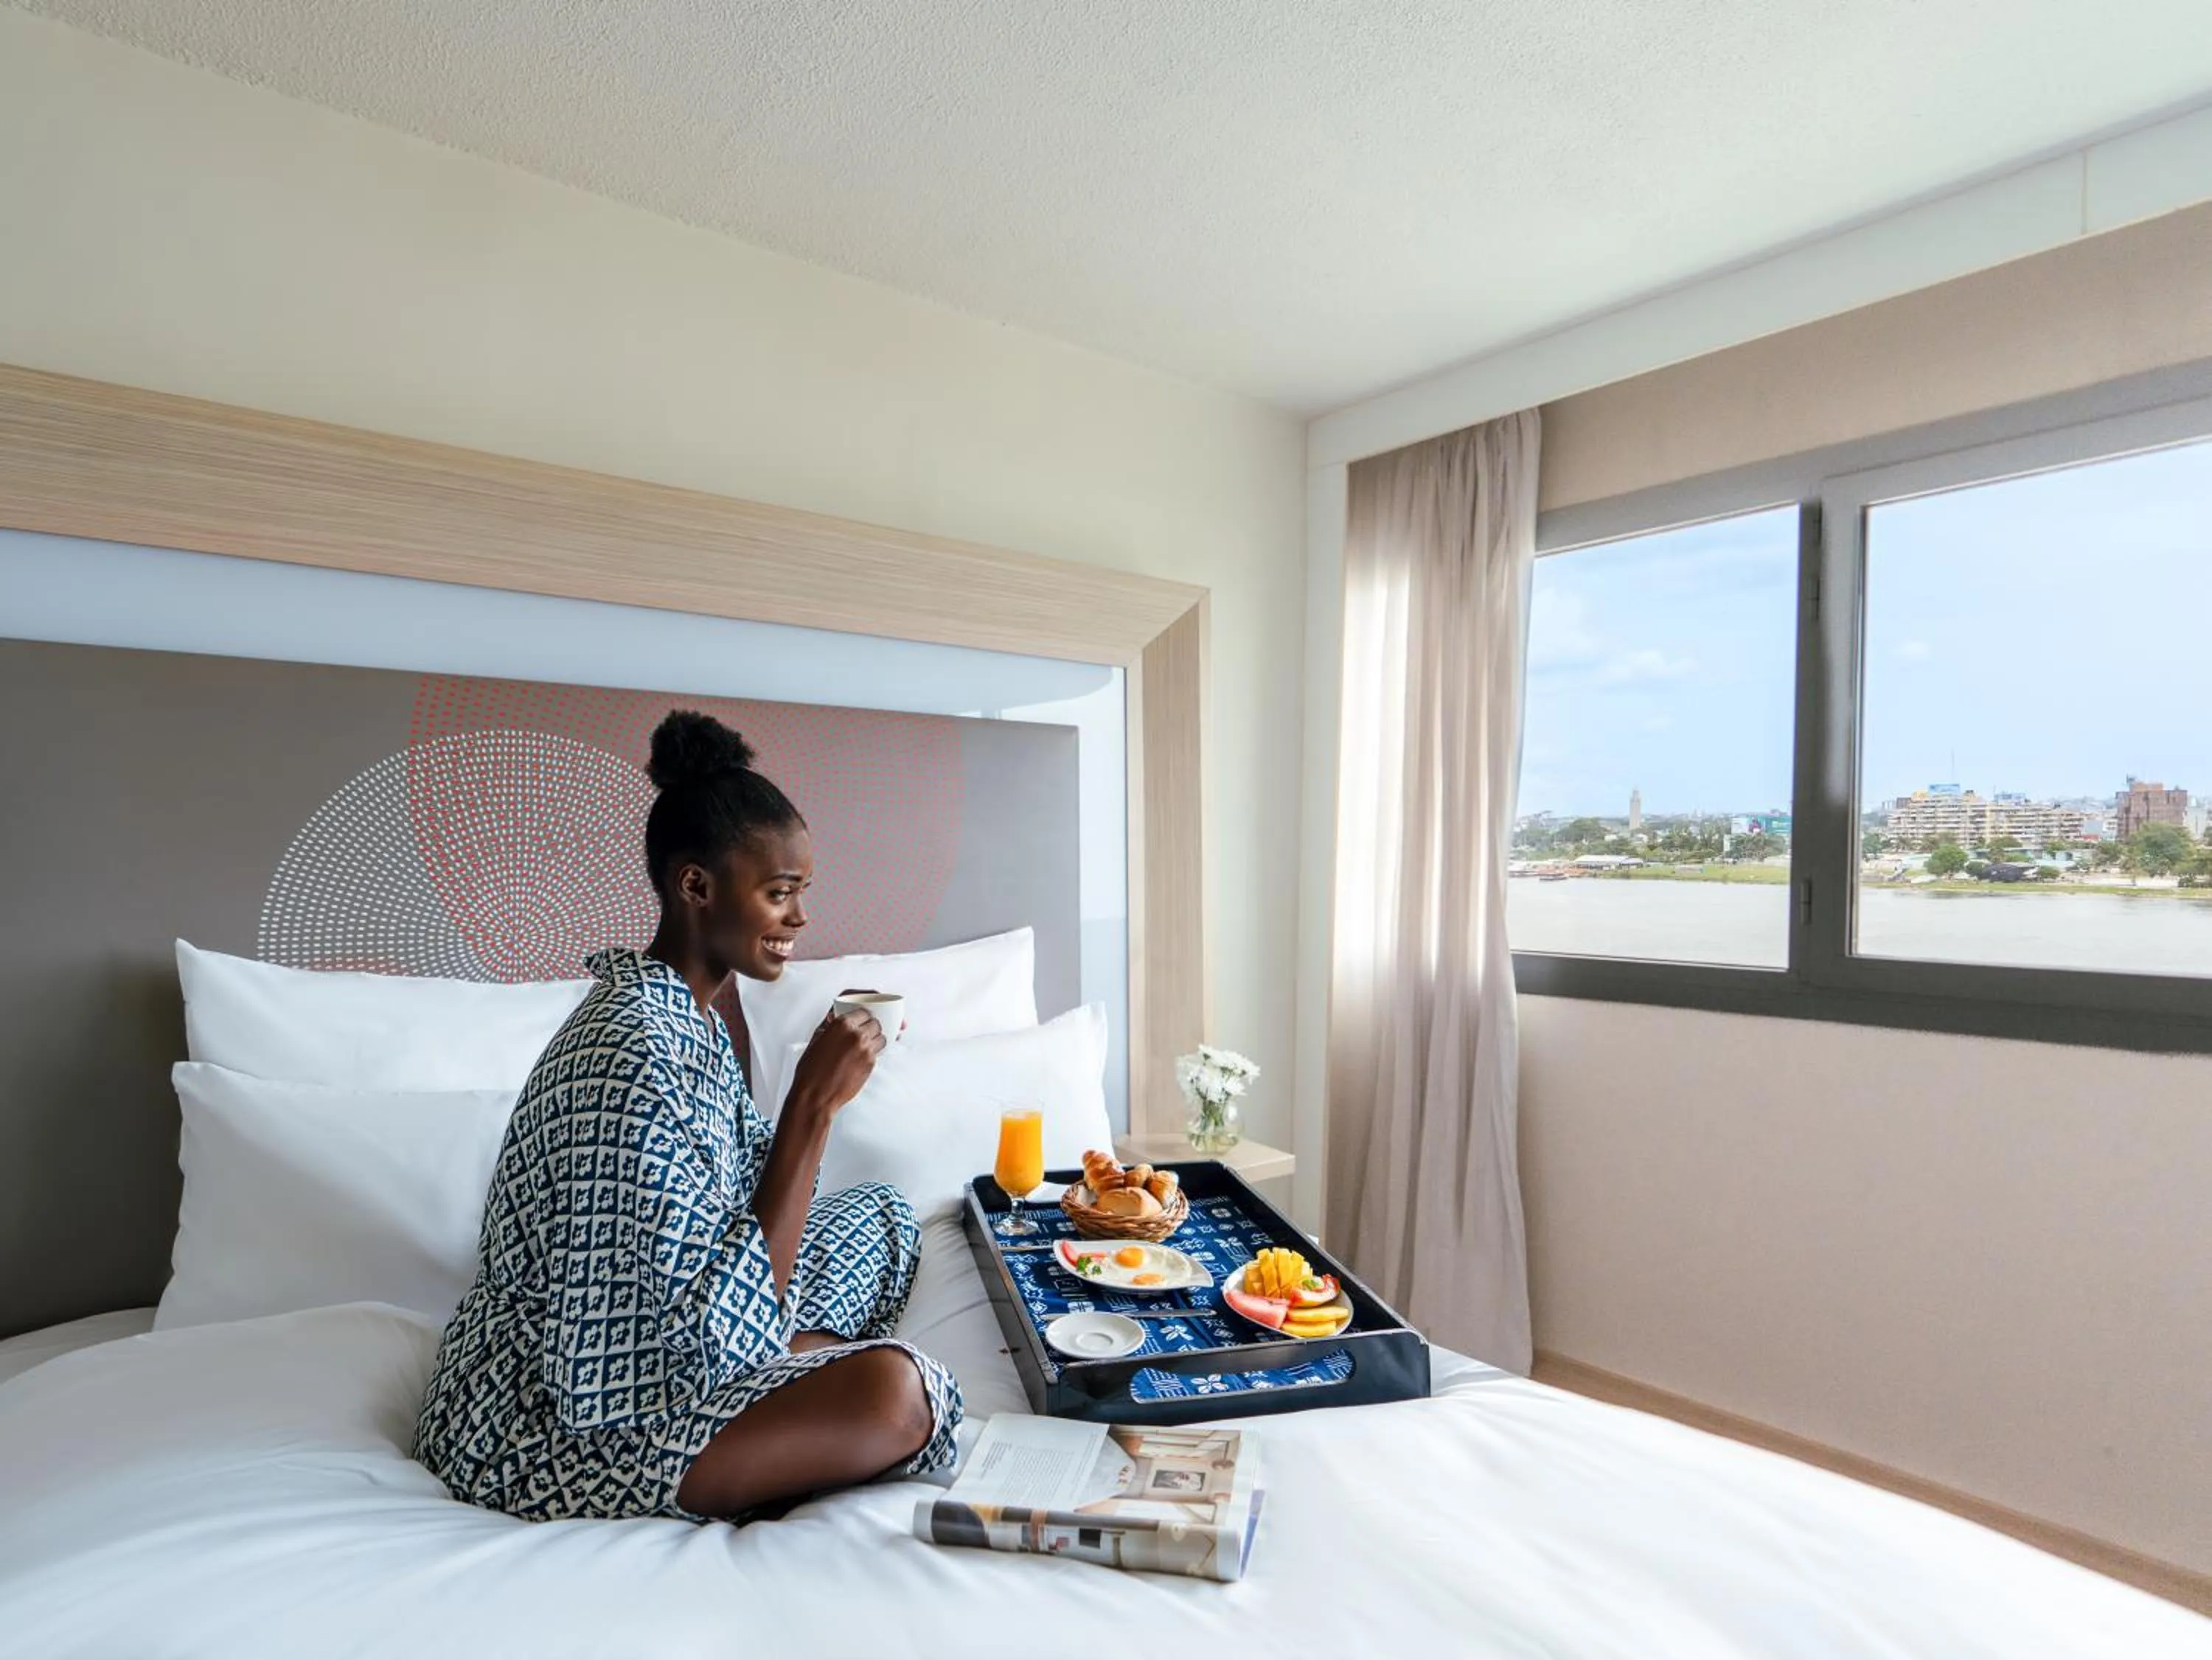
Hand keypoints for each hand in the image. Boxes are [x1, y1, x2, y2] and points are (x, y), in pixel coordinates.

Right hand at [784, 1004, 885, 1120]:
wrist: (816, 1095)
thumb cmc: (811, 1070)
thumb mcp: (816, 1039)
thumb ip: (830, 1025)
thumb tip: (835, 1017)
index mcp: (842, 1024)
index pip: (864, 1011)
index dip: (864, 1016)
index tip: (864, 1018)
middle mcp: (856, 1034)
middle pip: (875, 1023)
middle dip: (871, 1027)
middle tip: (865, 1032)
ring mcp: (866, 1049)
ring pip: (881, 1037)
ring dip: (875, 1039)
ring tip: (865, 1045)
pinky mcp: (871, 1064)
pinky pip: (878, 1052)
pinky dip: (873, 1053)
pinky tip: (862, 1057)